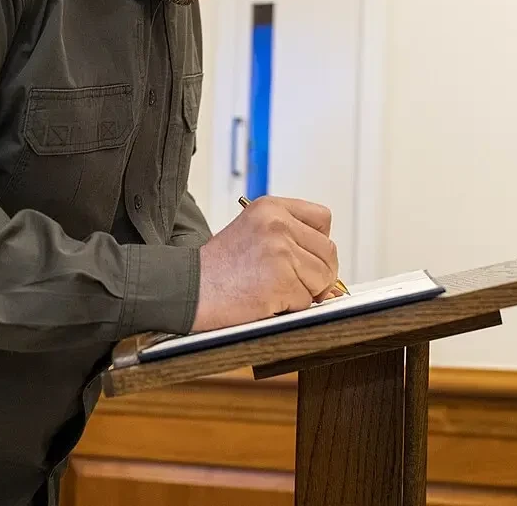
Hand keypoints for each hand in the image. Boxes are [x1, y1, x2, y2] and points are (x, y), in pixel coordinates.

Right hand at [191, 196, 338, 331]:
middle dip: (318, 274)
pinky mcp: (281, 280)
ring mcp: (280, 250)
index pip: (323, 218)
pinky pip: (306, 300)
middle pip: (328, 251)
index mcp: (270, 208)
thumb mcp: (252, 234)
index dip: (319, 243)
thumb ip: (290, 242)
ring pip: (323, 277)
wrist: (183, 288)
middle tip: (295, 285)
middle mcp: (278, 224)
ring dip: (305, 292)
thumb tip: (333, 279)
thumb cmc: (216, 269)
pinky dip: (289, 307)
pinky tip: (264, 301)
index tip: (307, 258)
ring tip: (274, 291)